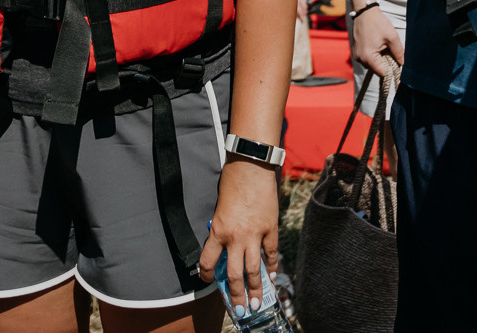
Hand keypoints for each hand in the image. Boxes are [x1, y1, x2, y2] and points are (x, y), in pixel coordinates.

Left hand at [198, 157, 281, 319]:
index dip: (205, 274)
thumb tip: (224, 247)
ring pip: (254, 270)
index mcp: (218, 231)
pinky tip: (271, 278)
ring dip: (256, 289)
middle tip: (240, 311)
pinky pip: (270, 255)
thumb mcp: (219, 208)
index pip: (208, 261)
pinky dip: (271, 268)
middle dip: (236, 296)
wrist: (252, 166)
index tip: (206, 280)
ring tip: (257, 304)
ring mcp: (255, 235)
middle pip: (234, 275)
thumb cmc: (232, 182)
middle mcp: (236, 238)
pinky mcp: (270, 229)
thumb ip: (221, 229)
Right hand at [350, 3, 404, 80]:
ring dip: (379, 59)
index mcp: (368, 57)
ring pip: (371, 64)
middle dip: (385, 63)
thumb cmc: (378, 23)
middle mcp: (360, 58)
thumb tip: (403, 64)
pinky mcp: (356, 51)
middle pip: (376, 69)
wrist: (365, 12)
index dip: (391, 69)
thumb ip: (399, 52)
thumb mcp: (392, 37)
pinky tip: (376, 44)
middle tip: (389, 50)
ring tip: (382, 45)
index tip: (395, 60)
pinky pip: (367, 58)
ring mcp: (356, 55)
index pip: (382, 73)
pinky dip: (373, 55)